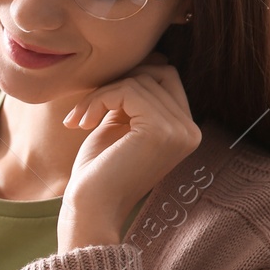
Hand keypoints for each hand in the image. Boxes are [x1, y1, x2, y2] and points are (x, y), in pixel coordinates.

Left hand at [58, 52, 201, 250]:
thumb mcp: (119, 126)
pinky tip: (80, 123)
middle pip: (156, 73)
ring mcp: (179, 130)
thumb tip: (146, 59)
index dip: (129, 79)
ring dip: (99, 94)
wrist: (91, 210)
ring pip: (138, 80)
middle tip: (85, 110)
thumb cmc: (98, 172)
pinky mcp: (160, 130)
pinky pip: (128, 90)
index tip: (97, 104)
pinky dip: (98, 99)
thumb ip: (133, 99)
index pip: (166, 78)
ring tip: (78, 120)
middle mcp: (190, 130)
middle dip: (116, 83)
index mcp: (185, 130)